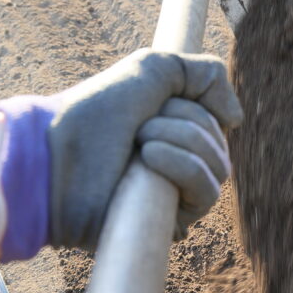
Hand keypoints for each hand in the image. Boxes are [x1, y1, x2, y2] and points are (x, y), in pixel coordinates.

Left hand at [48, 49, 241, 248]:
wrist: (56, 153)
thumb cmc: (95, 112)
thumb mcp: (154, 68)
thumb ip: (205, 75)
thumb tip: (236, 120)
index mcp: (175, 133)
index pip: (219, 120)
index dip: (194, 104)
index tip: (156, 101)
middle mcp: (179, 166)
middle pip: (219, 141)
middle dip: (183, 121)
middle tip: (140, 124)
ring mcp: (175, 196)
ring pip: (218, 166)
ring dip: (181, 140)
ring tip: (140, 141)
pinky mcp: (169, 223)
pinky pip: (207, 192)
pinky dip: (183, 167)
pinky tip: (149, 158)